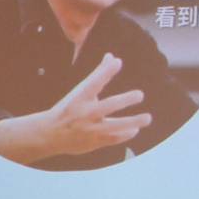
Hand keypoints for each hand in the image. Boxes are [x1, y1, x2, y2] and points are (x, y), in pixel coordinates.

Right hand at [0, 53, 150, 164]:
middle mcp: (85, 112)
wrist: (50, 134)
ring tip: (148, 118)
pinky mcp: (94, 141)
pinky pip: (114, 138)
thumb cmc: (70, 108)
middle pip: (107, 106)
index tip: (117, 62)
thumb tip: (112, 56)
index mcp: (79, 97)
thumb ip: (99, 75)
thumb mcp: (80, 91)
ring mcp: (90, 128)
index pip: (93, 82)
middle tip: (140, 94)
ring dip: (132, 122)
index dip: (105, 72)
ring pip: (115, 126)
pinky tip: (135, 129)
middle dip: (125, 100)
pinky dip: (125, 134)